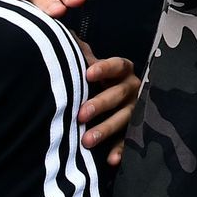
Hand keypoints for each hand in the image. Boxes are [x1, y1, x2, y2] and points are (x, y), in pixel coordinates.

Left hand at [79, 53, 139, 167]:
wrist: (102, 102)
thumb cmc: (90, 81)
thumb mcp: (86, 64)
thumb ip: (78, 52)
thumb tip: (61, 36)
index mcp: (122, 71)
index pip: (117, 65)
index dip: (104, 68)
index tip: (87, 73)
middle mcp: (131, 89)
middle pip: (119, 94)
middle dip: (100, 103)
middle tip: (81, 114)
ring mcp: (134, 110)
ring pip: (124, 118)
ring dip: (106, 129)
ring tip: (87, 141)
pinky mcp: (133, 130)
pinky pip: (129, 141)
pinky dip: (120, 150)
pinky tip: (110, 160)